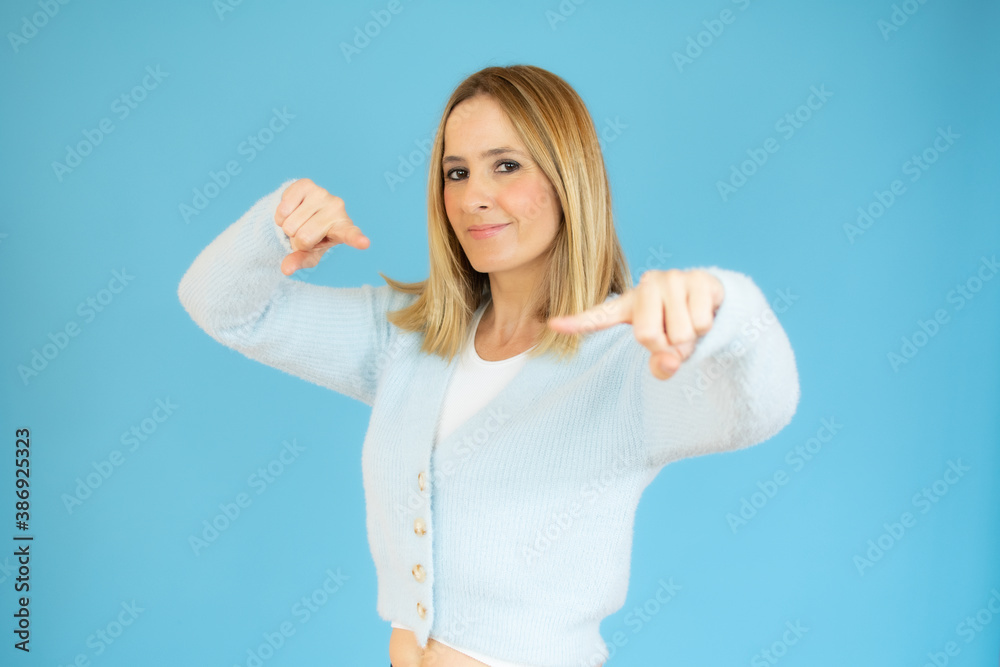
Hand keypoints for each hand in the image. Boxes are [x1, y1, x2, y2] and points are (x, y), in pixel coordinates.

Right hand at [274, 178, 369, 275]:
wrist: (301, 210)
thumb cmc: (311, 236)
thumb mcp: (309, 253)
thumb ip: (299, 261)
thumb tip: (285, 269)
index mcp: (343, 229)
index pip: (351, 235)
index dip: (356, 239)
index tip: (364, 243)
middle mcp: (337, 209)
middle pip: (304, 238)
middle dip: (296, 240)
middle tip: (304, 232)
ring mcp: (323, 194)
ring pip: (291, 225)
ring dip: (287, 228)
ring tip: (298, 222)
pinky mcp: (306, 184)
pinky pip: (283, 208)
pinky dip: (280, 216)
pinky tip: (290, 211)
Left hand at [547, 269, 724, 379]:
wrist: (714, 299)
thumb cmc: (678, 326)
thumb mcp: (664, 349)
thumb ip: (661, 364)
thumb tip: (669, 362)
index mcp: (628, 305)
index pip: (598, 317)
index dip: (577, 323)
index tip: (553, 325)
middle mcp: (646, 286)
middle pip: (646, 336)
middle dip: (665, 348)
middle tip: (673, 339)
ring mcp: (672, 279)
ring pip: (679, 333)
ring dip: (689, 340)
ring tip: (689, 324)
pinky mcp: (698, 278)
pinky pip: (700, 323)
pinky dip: (705, 329)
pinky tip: (702, 312)